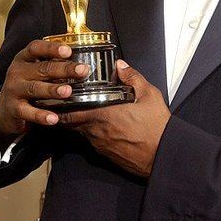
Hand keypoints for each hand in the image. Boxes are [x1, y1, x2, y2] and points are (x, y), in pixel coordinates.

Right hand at [0, 40, 88, 142]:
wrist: (5, 109)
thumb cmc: (28, 84)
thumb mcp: (35, 70)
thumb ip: (53, 64)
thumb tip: (82, 63)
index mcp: (23, 59)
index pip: (36, 48)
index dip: (51, 48)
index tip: (68, 51)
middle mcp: (17, 72)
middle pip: (42, 68)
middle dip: (64, 69)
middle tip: (82, 71)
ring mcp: (14, 90)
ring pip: (35, 88)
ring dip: (52, 90)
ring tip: (68, 91)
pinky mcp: (14, 109)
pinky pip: (29, 112)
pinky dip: (41, 115)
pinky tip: (54, 118)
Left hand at [58, 60, 170, 176]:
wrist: (163, 155)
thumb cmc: (157, 127)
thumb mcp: (149, 95)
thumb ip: (132, 78)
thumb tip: (121, 66)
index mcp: (103, 115)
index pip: (70, 112)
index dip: (61, 105)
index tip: (58, 96)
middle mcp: (97, 132)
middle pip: (70, 123)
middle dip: (64, 114)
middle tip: (63, 103)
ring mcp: (100, 145)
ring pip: (81, 132)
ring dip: (78, 122)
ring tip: (80, 111)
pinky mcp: (106, 155)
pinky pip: (91, 141)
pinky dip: (90, 132)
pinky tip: (98, 126)